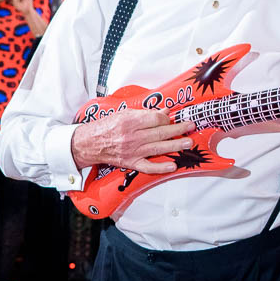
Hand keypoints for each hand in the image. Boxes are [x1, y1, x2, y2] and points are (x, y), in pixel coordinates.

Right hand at [69, 107, 195, 174]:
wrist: (89, 143)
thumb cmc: (105, 127)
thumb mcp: (123, 114)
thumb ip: (144, 114)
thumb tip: (163, 112)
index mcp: (129, 121)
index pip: (155, 119)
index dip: (166, 118)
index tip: (170, 118)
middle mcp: (132, 136)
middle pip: (160, 132)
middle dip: (178, 129)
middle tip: (190, 126)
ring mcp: (132, 151)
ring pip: (158, 148)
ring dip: (175, 145)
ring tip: (188, 142)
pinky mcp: (131, 163)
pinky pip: (148, 166)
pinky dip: (161, 167)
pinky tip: (172, 165)